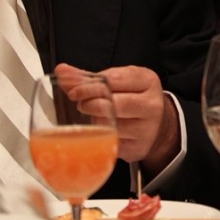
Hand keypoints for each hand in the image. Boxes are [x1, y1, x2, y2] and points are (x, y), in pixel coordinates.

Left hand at [55, 63, 179, 170]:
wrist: (157, 125)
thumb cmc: (134, 98)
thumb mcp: (119, 81)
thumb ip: (89, 77)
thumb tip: (62, 71)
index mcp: (147, 81)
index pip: (114, 80)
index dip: (89, 85)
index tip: (73, 90)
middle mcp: (151, 105)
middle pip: (113, 103)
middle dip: (90, 103)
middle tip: (80, 104)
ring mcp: (147, 129)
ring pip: (110, 125)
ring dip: (94, 121)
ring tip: (91, 117)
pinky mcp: (138, 148)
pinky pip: (111, 143)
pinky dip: (100, 138)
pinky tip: (99, 132)